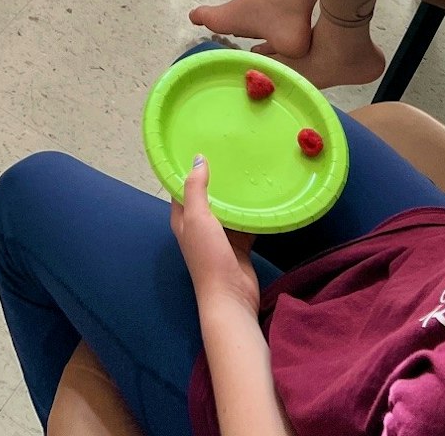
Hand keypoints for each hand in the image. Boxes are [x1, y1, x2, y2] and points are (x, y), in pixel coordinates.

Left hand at [170, 158, 260, 320]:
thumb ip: (196, 188)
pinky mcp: (238, 245)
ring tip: (247, 168)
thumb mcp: (197, 218)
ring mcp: (219, 236)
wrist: (231, 297)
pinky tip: (262, 196)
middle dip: (216, 178)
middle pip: (207, 196)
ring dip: (235, 195)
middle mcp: (199, 226)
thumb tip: (197, 158)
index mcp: (183, 219)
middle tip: (230, 153)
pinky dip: (251, 212)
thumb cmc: (208, 257)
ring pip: (228, 209)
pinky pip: (245, 223)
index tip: (202, 146)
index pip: (182, 188)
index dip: (189, 169)